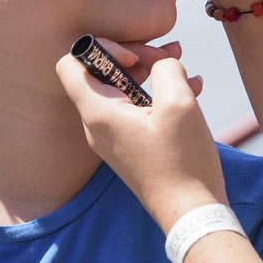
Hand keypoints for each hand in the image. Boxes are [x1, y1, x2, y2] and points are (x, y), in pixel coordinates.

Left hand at [57, 41, 226, 232]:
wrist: (192, 213)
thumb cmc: (183, 161)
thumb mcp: (180, 102)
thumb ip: (166, 68)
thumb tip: (162, 63)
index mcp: (98, 113)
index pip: (70, 64)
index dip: (100, 48)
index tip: (134, 57)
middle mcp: (97, 126)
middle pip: (99, 73)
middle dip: (135, 56)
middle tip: (167, 55)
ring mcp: (112, 138)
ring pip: (121, 88)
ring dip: (151, 71)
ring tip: (182, 63)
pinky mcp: (130, 146)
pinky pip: (135, 108)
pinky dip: (157, 92)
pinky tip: (192, 87)